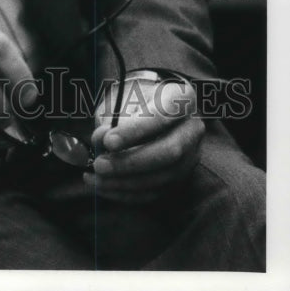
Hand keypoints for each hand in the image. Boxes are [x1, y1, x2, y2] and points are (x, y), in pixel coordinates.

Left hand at [86, 76, 203, 203]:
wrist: (149, 105)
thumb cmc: (133, 98)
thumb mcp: (122, 97)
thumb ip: (113, 117)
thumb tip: (102, 140)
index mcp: (182, 98)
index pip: (162, 117)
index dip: (135, 132)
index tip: (108, 141)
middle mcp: (192, 129)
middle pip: (169, 152)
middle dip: (131, 162)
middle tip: (100, 164)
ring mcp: (191, 156)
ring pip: (163, 176)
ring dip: (126, 182)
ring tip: (97, 178)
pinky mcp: (181, 177)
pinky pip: (157, 191)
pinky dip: (128, 193)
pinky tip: (104, 187)